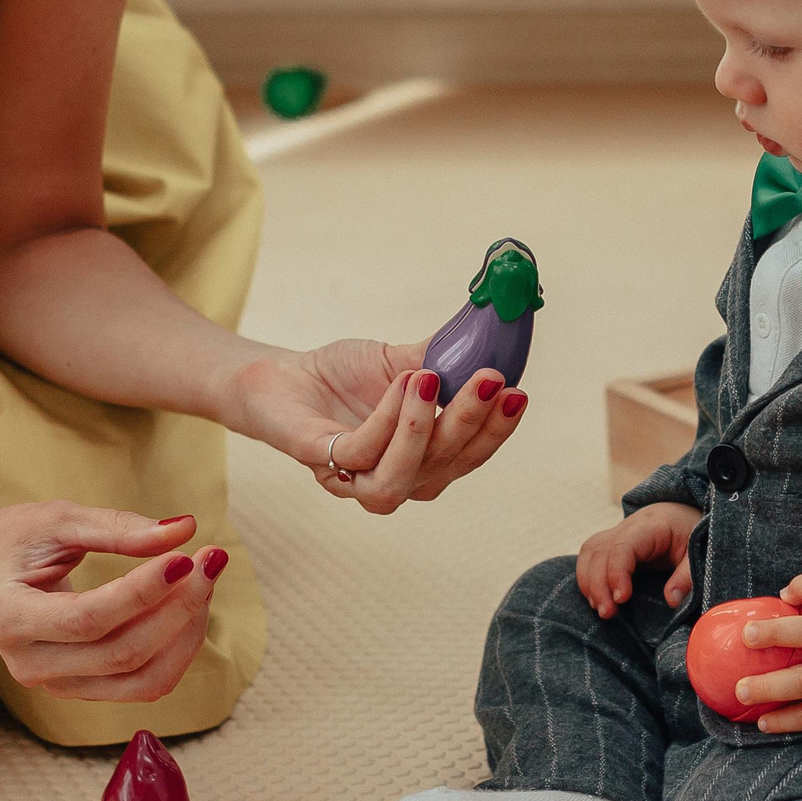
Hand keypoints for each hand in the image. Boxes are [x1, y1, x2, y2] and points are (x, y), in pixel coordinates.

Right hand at [0, 503, 223, 701]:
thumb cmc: (13, 541)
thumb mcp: (58, 521)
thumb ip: (119, 527)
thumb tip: (186, 528)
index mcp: (10, 618)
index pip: (87, 618)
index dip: (143, 591)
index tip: (187, 555)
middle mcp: (30, 664)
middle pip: (121, 654)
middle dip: (178, 607)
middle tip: (211, 558)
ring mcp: (57, 685)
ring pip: (141, 680)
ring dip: (186, 632)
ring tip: (205, 580)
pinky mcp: (82, 689)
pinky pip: (142, 683)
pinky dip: (177, 648)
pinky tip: (190, 605)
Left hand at [236, 338, 525, 515]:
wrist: (283, 376)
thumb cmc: (346, 375)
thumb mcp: (406, 361)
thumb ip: (448, 355)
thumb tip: (494, 320)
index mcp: (426, 462)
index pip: (471, 456)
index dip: (498, 429)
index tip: (518, 391)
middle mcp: (398, 480)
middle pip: (444, 468)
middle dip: (471, 423)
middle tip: (488, 379)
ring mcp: (355, 480)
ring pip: (400, 478)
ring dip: (421, 430)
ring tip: (430, 378)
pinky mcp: (319, 461)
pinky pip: (355, 454)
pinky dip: (383, 419)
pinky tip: (400, 382)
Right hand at [575, 502, 701, 617]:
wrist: (684, 515)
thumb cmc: (692, 533)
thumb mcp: (697, 554)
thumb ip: (686, 577)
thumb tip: (671, 601)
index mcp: (650, 526)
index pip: (622, 546)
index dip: (617, 572)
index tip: (621, 598)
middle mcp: (628, 526)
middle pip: (600, 551)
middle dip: (598, 584)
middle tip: (607, 613)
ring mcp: (616, 533)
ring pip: (590, 552)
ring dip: (588, 582)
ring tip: (600, 609)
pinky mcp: (611, 543)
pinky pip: (590, 556)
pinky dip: (587, 577)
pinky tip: (595, 598)